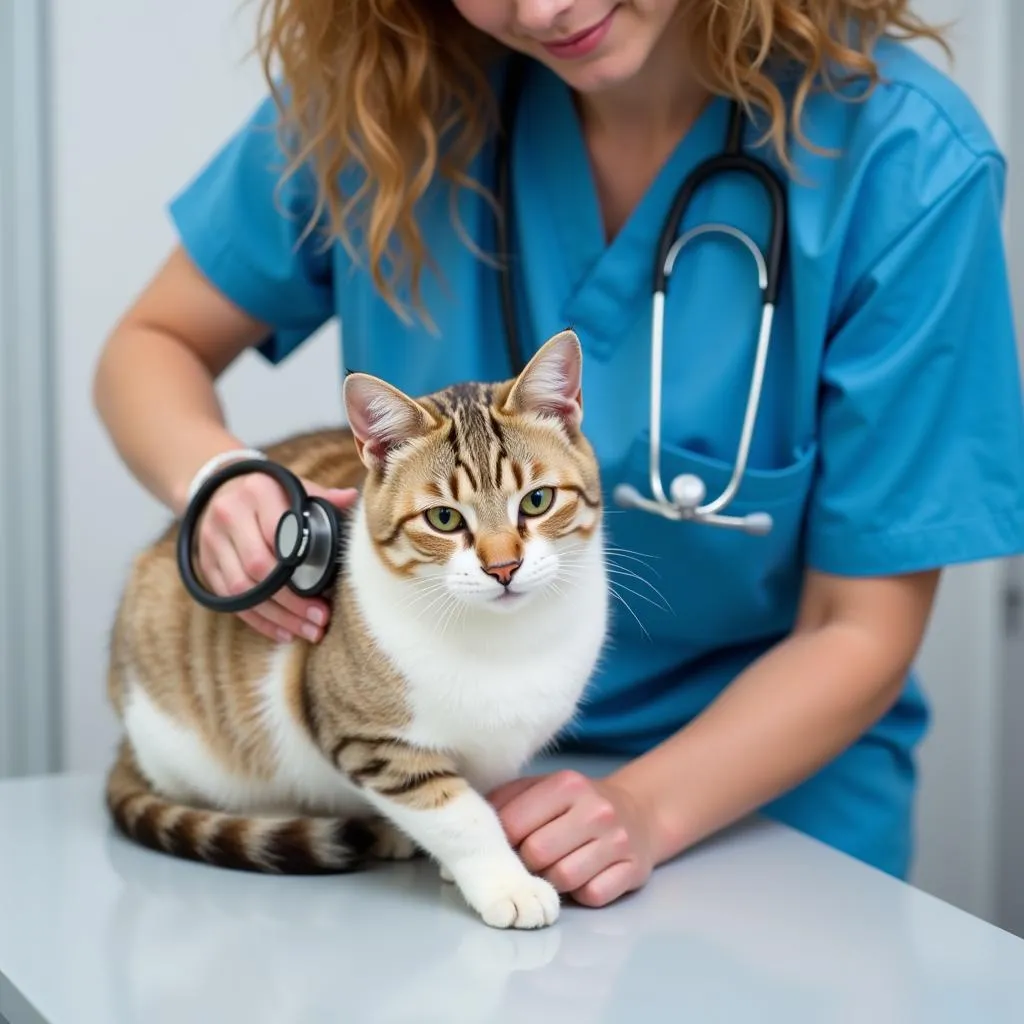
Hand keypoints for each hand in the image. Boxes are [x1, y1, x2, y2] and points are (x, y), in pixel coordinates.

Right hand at [193, 470, 357, 642]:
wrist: (218, 487)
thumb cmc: (269, 492)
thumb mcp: (293, 486)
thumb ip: (321, 496)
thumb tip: (351, 498)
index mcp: (257, 492)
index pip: (278, 533)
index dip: (301, 566)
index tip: (326, 591)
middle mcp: (229, 515)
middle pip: (258, 567)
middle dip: (292, 600)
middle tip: (321, 619)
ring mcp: (213, 542)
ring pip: (242, 589)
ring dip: (278, 616)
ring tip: (309, 631)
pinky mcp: (206, 564)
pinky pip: (230, 599)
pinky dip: (258, 620)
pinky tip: (284, 632)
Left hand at [489, 770, 654, 908]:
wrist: (638, 812)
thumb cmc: (577, 803)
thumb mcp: (542, 788)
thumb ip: (506, 800)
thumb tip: (470, 827)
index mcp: (566, 784)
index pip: (514, 823)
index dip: (502, 841)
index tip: (502, 847)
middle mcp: (595, 810)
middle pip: (537, 854)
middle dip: (526, 864)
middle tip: (529, 861)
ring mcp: (617, 840)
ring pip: (563, 879)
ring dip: (552, 882)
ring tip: (554, 868)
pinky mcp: (633, 870)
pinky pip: (592, 896)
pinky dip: (581, 894)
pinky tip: (583, 877)